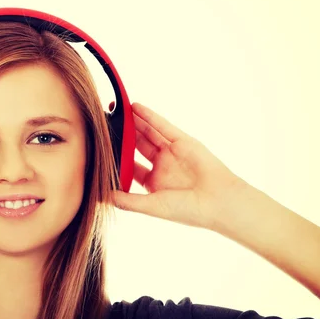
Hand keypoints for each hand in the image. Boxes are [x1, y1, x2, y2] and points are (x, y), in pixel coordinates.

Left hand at [112, 102, 250, 230]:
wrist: (220, 202)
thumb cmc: (189, 210)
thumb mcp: (153, 206)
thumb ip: (128, 201)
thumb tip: (102, 197)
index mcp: (154, 183)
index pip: (130, 167)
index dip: (117, 158)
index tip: (100, 150)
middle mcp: (163, 166)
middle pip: (137, 147)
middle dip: (122, 137)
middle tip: (104, 126)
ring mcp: (173, 152)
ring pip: (148, 133)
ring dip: (133, 123)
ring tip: (115, 112)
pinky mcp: (183, 141)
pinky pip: (162, 125)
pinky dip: (149, 116)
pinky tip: (135, 107)